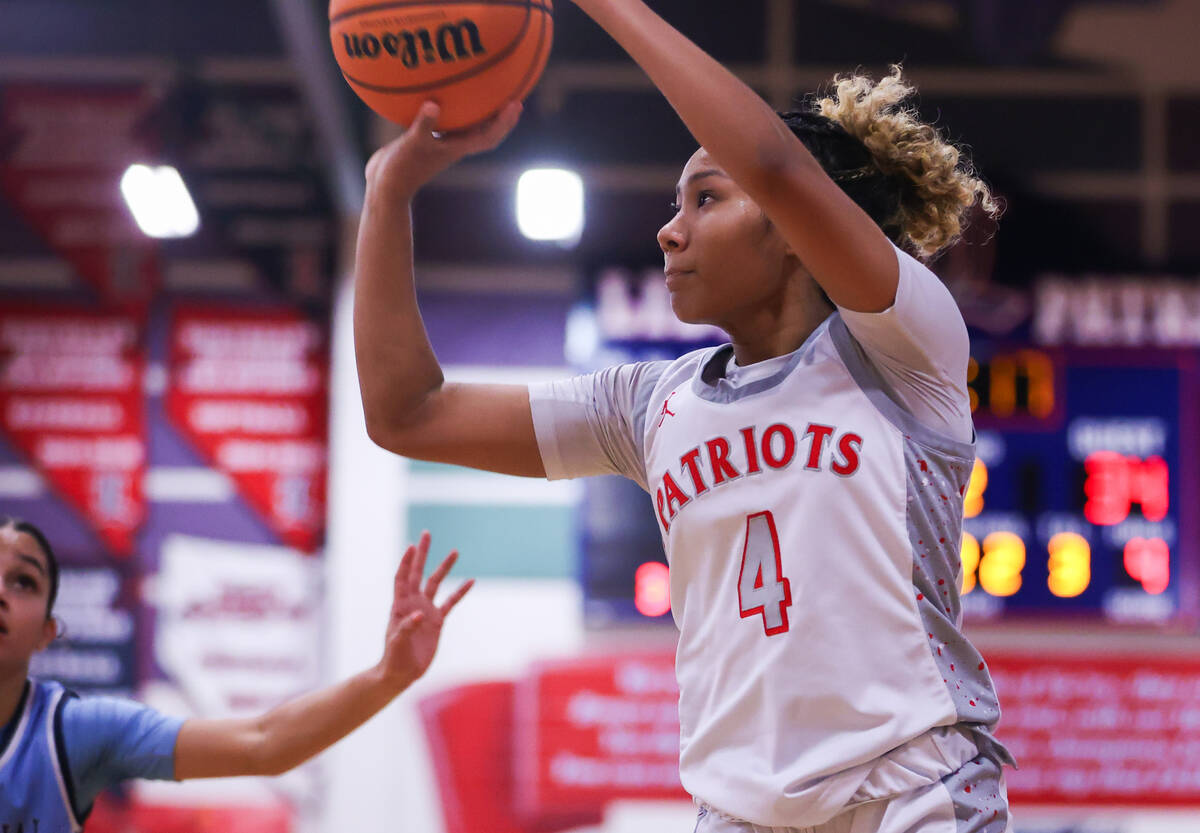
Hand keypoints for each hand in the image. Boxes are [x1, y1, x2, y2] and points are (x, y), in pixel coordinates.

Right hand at [365, 100, 522, 201]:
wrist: (385, 186)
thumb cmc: (401, 169)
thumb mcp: (412, 144)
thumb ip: (424, 125)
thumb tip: (434, 105)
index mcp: (457, 149)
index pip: (488, 136)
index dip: (504, 123)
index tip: (516, 104)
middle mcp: (453, 146)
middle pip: (484, 131)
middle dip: (500, 117)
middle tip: (512, 96)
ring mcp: (440, 144)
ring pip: (465, 127)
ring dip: (478, 113)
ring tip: (486, 92)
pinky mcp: (426, 140)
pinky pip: (444, 121)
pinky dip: (447, 109)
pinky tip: (441, 93)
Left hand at [377, 531, 473, 689]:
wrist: (403, 673)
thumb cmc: (394, 658)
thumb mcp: (397, 643)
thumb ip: (406, 628)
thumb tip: (418, 616)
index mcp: (400, 606)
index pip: (402, 578)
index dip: (406, 563)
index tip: (412, 546)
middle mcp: (413, 603)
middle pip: (418, 573)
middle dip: (422, 554)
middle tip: (426, 534)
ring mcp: (426, 610)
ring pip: (436, 583)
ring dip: (444, 568)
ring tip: (455, 552)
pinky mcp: (437, 621)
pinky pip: (451, 602)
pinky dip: (460, 592)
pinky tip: (470, 581)